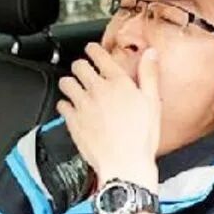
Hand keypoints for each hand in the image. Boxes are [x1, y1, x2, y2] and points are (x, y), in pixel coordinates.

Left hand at [56, 43, 160, 190]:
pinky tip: (70, 108)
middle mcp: (97, 89)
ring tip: (73, 86)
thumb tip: (150, 53)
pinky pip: (61, 104)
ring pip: (66, 82)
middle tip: (82, 70)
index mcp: (118, 82)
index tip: (92, 49)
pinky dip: (64, 104)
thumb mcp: (152, 103)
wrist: (125, 164)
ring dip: (69, 82)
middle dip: (80, 65)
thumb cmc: (141, 138)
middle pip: (79, 66)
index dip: (93, 50)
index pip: (100, 55)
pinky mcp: (72, 121)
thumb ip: (149, 74)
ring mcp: (82, 104)